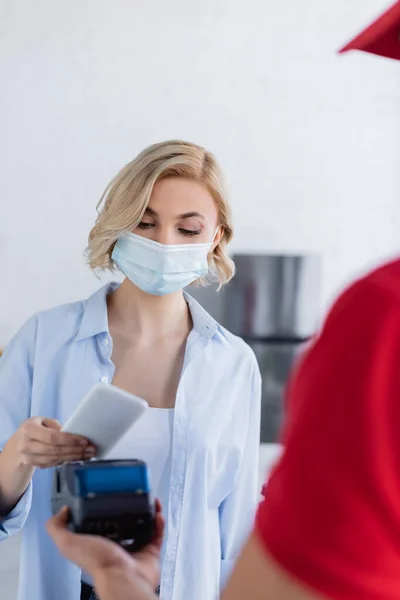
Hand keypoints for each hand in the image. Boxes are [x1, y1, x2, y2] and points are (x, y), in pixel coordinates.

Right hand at [11, 417, 94, 467]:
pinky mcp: (33, 465)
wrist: (18, 443)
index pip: (51, 437)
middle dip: (75, 450)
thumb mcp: (42, 421)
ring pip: (55, 459)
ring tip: (88, 454)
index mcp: (28, 429)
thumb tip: (71, 432)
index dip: (69, 440)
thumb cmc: (34, 428)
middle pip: (54, 450)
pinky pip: (53, 464)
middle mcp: (25, 445)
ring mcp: (28, 457)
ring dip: (74, 457)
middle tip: (91, 449)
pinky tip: (78, 458)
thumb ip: (55, 426)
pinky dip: (67, 461)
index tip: (84, 440)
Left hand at [47, 500, 163, 599]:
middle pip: (123, 521)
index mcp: (97, 543)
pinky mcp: (150, 551)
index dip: (105, 507)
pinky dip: (158, 522)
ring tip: (148, 498)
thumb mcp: (68, 542)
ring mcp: (134, 548)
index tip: (109, 492)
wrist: (123, 575)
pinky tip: (156, 512)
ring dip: (146, 510)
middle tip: (132, 492)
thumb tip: (62, 510)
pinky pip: (157, 533)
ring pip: (142, 525)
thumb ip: (58, 528)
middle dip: (128, 507)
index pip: (100, 521)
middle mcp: (116, 545)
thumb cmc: (98, 562)